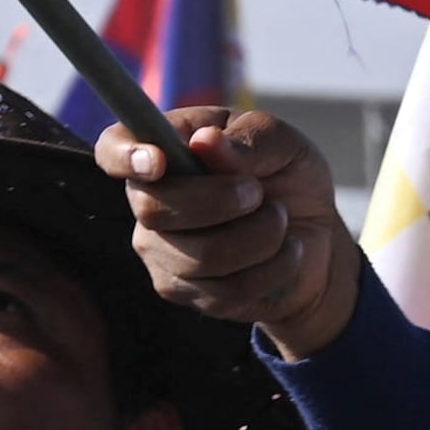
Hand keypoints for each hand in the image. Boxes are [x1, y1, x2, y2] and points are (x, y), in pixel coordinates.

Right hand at [104, 107, 359, 360]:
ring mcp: (160, 250)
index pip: (114, 149)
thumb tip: (206, 142)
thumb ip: (249, 139)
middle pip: (152, 209)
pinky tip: (288, 252)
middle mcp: (148, 200)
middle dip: (218, 202)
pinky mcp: (183, 291)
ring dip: (257, 237)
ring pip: (197, 257)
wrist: (316, 234)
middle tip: (259, 193)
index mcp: (163, 147)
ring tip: (281, 220)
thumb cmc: (288, 175)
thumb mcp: (284, 143)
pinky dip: (271, 269)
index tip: (158, 161)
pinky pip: (223, 291)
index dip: (125, 156)